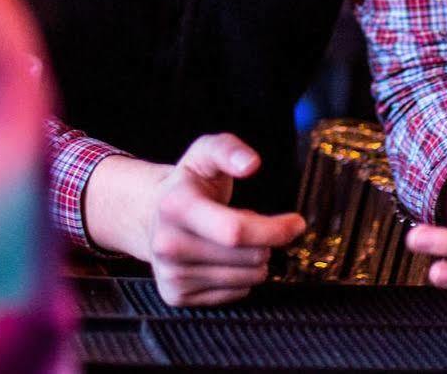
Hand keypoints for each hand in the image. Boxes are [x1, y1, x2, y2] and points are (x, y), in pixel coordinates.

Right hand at [144, 134, 304, 306]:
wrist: (151, 214)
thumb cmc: (188, 184)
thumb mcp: (206, 153)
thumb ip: (229, 150)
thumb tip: (251, 164)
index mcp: (175, 206)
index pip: (236, 231)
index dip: (275, 229)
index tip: (295, 223)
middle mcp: (168, 244)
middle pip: (248, 257)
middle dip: (266, 241)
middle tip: (252, 223)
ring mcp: (171, 274)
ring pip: (246, 279)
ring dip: (254, 260)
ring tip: (232, 239)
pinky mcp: (177, 295)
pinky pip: (235, 294)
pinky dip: (240, 277)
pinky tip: (223, 258)